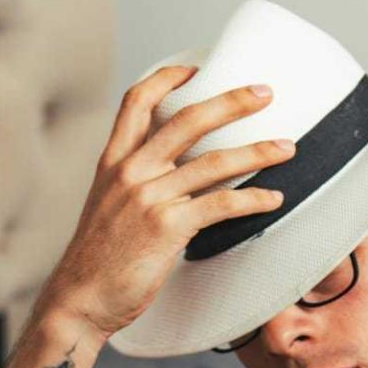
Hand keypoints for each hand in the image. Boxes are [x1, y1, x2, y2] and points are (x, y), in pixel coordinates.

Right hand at [34, 66, 294, 340]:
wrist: (80, 300)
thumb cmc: (98, 264)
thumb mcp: (108, 210)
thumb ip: (135, 187)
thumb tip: (173, 181)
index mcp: (112, 162)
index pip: (137, 101)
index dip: (169, 78)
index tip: (197, 67)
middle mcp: (130, 172)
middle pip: (187, 119)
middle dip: (232, 101)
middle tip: (265, 93)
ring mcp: (149, 198)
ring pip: (214, 162)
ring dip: (257, 152)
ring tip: (287, 148)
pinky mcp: (167, 228)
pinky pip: (221, 204)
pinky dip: (253, 200)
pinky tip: (273, 199)